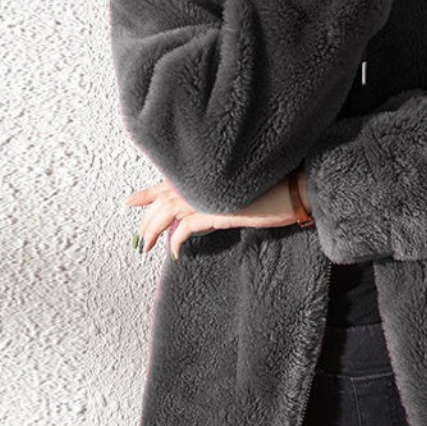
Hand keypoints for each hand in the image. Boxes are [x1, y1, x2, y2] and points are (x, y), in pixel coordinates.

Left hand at [124, 173, 310, 260]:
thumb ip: (217, 193)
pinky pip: (184, 228)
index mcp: (206, 172)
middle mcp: (202, 180)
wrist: (295, 189)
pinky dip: (175, 241)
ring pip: (167, 212)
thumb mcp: (241, 188)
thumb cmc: (276, 187)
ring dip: (153, 230)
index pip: (168, 180)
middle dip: (146, 218)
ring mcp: (207, 195)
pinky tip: (174, 252)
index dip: (147, 192)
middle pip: (162, 198)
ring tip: (146, 245)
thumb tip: (203, 207)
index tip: (131, 201)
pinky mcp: (215, 211)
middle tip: (138, 236)